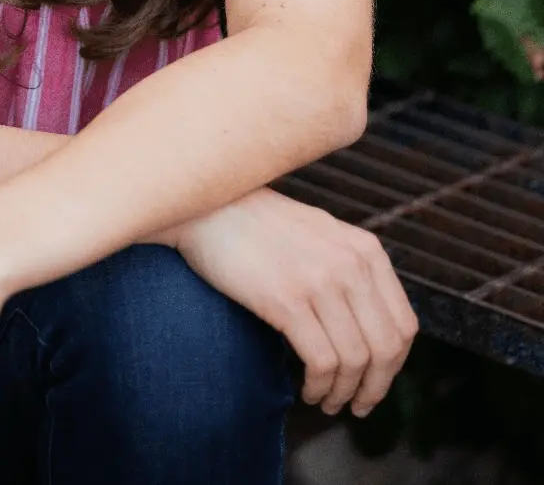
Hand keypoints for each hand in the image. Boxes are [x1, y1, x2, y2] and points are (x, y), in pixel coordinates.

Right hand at [170, 187, 417, 418]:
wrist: (208, 206)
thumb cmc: (261, 226)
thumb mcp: (322, 236)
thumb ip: (352, 270)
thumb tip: (375, 329)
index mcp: (366, 249)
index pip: (404, 325)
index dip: (395, 367)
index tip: (376, 383)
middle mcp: (351, 264)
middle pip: (386, 349)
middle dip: (374, 389)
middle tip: (357, 406)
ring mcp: (320, 281)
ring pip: (354, 361)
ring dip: (343, 393)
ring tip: (325, 400)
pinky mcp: (286, 299)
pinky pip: (321, 361)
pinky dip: (319, 386)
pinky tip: (306, 389)